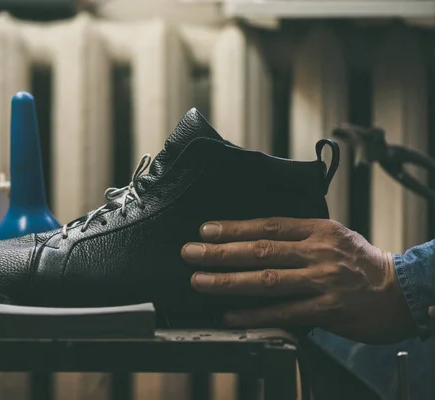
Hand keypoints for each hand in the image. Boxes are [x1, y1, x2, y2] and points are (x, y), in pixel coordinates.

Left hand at [181, 218, 416, 343]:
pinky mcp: (327, 310)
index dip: (234, 227)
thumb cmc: (361, 263)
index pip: (268, 224)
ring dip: (229, 282)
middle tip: (190, 253)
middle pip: (261, 250)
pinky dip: (254, 315)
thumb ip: (298, 236)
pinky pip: (284, 313)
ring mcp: (322, 281)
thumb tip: (254, 236)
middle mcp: (318, 252)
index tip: (205, 230)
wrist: (401, 291)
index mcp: (318, 230)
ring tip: (199, 281)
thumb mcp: (332, 236)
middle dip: (221, 252)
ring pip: (267, 280)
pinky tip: (230, 316)